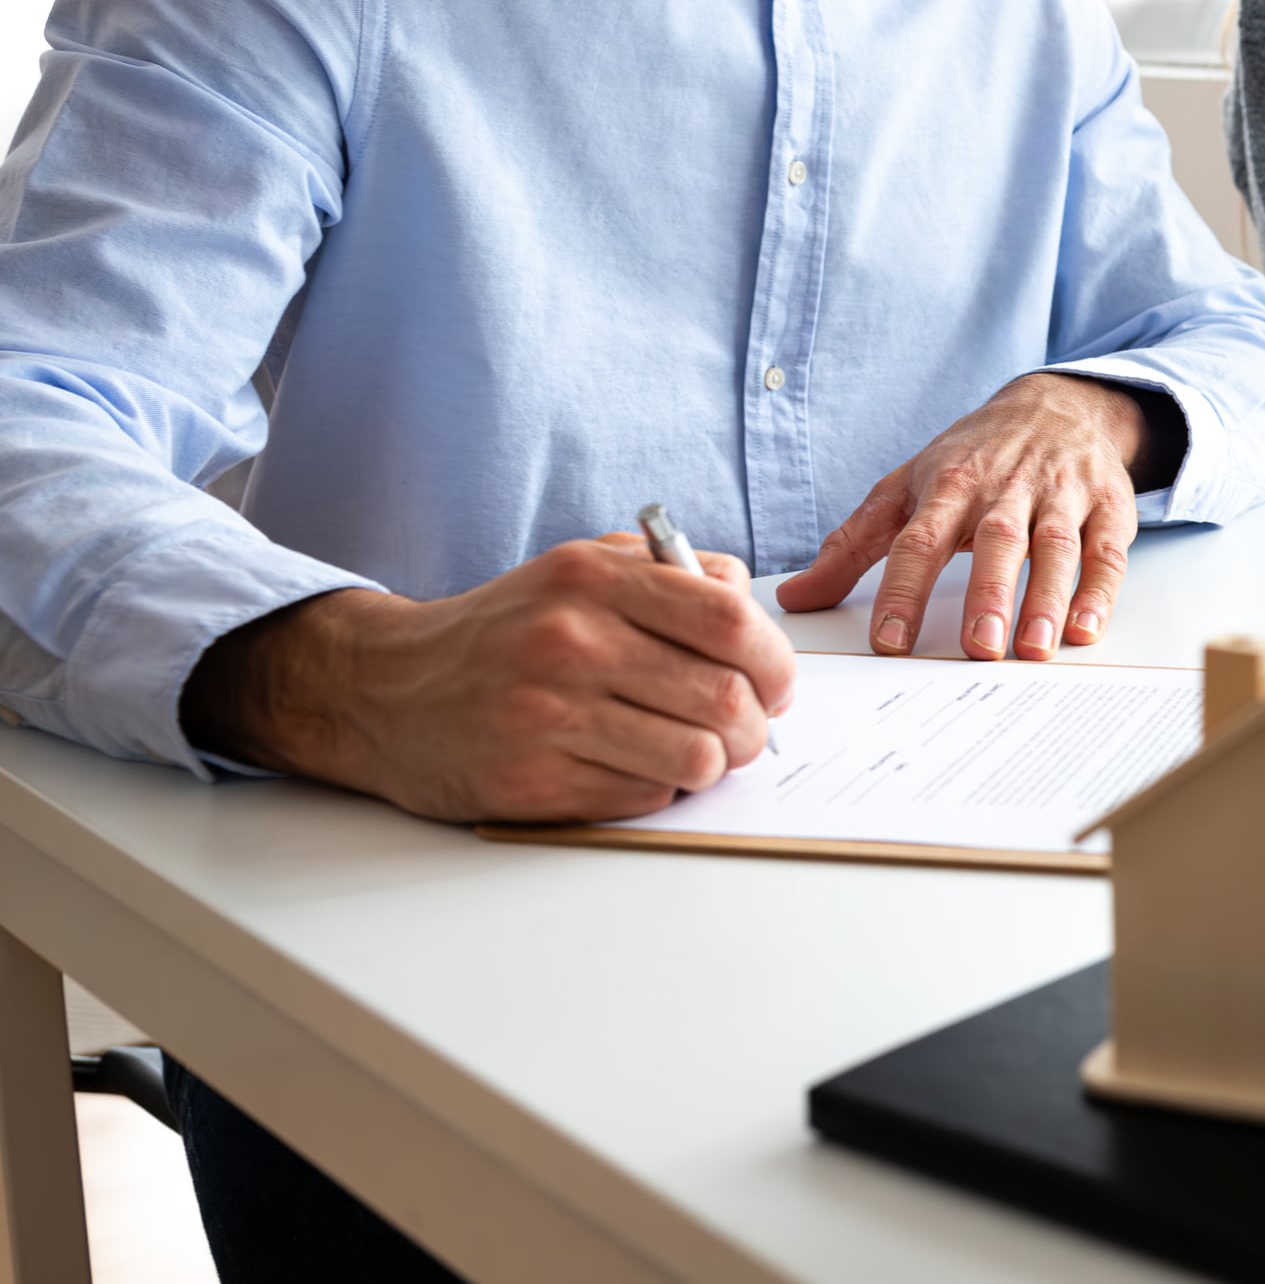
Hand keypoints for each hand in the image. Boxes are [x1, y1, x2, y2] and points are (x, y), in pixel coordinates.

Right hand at [179, 534, 797, 822]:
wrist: (387, 689)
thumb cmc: (505, 631)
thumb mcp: (579, 570)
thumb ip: (671, 576)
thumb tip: (755, 613)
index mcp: (593, 578)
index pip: (731, 621)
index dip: (775, 662)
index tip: (775, 683)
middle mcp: (571, 640)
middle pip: (725, 698)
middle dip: (756, 726)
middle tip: (746, 730)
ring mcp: (549, 713)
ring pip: (696, 758)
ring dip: (714, 765)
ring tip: (693, 751)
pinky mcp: (533, 779)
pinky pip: (646, 795)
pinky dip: (659, 787)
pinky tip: (632, 766)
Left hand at [776, 373, 1178, 660]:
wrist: (1055, 405)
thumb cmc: (974, 456)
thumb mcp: (906, 488)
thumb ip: (852, 546)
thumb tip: (796, 598)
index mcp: (949, 484)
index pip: (919, 539)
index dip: (903, 590)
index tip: (890, 642)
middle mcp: (1005, 488)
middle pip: (994, 540)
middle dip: (987, 593)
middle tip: (979, 648)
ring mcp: (1059, 494)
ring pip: (1054, 545)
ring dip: (1047, 596)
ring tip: (1034, 648)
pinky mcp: (1106, 505)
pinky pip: (1107, 549)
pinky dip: (1101, 589)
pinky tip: (1086, 627)